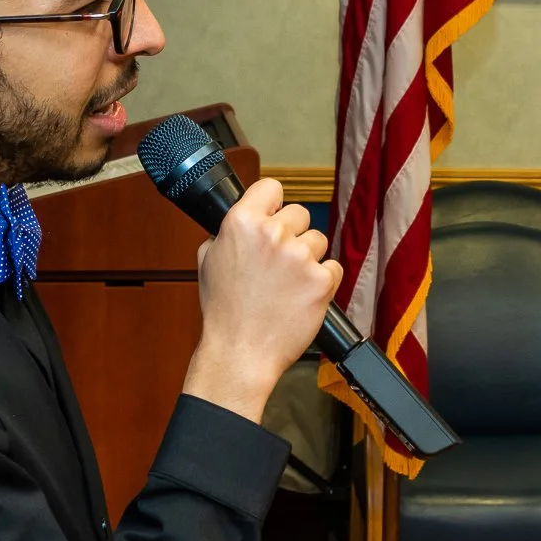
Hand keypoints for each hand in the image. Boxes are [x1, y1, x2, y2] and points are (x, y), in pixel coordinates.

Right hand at [186, 179, 341, 421]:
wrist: (240, 353)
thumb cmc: (223, 312)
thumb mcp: (208, 261)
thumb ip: (226, 233)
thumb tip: (241, 219)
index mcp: (242, 223)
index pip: (272, 186)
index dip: (273, 202)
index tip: (274, 213)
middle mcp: (272, 234)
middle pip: (300, 214)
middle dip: (292, 234)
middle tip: (278, 262)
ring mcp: (299, 257)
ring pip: (318, 241)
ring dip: (308, 258)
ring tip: (287, 283)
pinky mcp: (321, 280)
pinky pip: (333, 268)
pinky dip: (322, 281)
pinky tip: (301, 296)